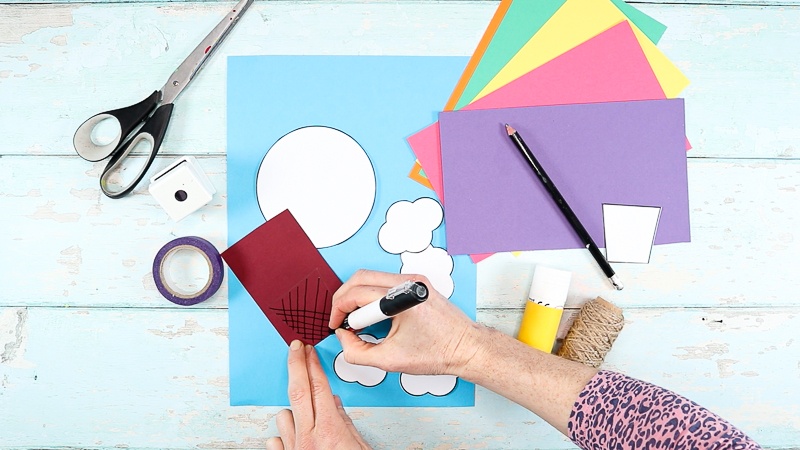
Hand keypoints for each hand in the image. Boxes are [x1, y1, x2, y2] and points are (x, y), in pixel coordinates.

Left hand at [267, 340, 370, 449]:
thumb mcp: (361, 447)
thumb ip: (347, 424)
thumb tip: (336, 406)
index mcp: (329, 430)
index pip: (319, 386)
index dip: (313, 364)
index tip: (309, 351)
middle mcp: (308, 438)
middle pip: (298, 390)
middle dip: (296, 364)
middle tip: (295, 349)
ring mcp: (294, 449)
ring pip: (283, 415)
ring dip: (293, 410)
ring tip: (304, 413)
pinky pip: (276, 439)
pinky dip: (284, 434)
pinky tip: (293, 433)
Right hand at [329, 269, 482, 375]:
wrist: (466, 348)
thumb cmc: (439, 353)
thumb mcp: (390, 361)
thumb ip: (357, 352)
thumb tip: (343, 337)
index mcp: (402, 299)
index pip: (357, 293)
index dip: (339, 310)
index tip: (336, 324)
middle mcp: (408, 283)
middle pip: (360, 277)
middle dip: (343, 298)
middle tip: (340, 318)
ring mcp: (414, 280)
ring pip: (371, 276)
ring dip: (357, 295)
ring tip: (357, 319)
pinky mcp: (417, 284)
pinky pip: (385, 281)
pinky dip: (372, 295)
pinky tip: (372, 314)